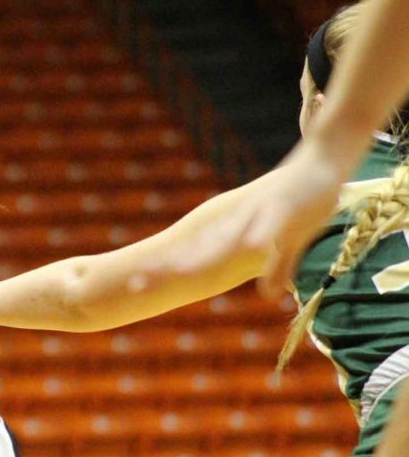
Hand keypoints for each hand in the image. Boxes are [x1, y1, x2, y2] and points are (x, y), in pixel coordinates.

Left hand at [141, 141, 341, 299]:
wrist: (321, 162)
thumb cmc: (299, 206)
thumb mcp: (288, 245)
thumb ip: (276, 268)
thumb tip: (267, 294)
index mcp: (231, 233)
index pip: (191, 255)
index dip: (164, 271)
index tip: (134, 288)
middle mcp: (236, 225)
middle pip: (198, 252)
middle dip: (168, 269)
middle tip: (135, 286)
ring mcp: (258, 216)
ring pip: (227, 239)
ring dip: (205, 255)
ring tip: (180, 272)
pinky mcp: (285, 209)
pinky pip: (272, 224)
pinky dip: (262, 233)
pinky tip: (253, 246)